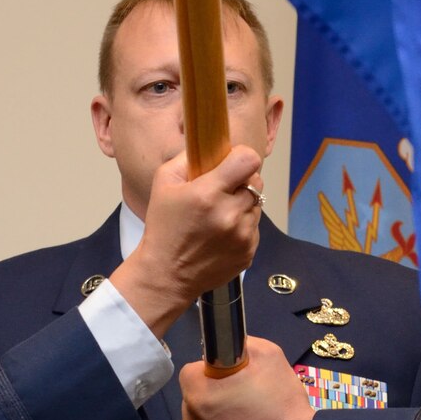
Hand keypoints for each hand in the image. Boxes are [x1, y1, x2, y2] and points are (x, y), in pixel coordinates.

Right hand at [110, 145, 263, 335]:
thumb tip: (210, 145)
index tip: (232, 163)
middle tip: (223, 191)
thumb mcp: (163, 182)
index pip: (248, 160)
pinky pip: (255, 228)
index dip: (242, 158)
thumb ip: (187, 158)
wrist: (167, 274)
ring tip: (219, 216)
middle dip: (242, 182)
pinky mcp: (249, 252)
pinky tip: (221, 234)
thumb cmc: (163, 226)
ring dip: (242, 205)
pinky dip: (242, 227)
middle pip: (257, 182)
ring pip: (257, 205)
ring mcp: (242, 236)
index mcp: (208, 194)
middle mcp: (230, 214)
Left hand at [178, 336, 315, 419]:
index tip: (231, 382)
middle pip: (193, 403)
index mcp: (197, 393)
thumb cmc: (283, 403)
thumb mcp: (269, 355)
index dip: (211, 375)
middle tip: (242, 406)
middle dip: (211, 402)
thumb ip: (240, 345)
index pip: (191, 374)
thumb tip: (227, 350)